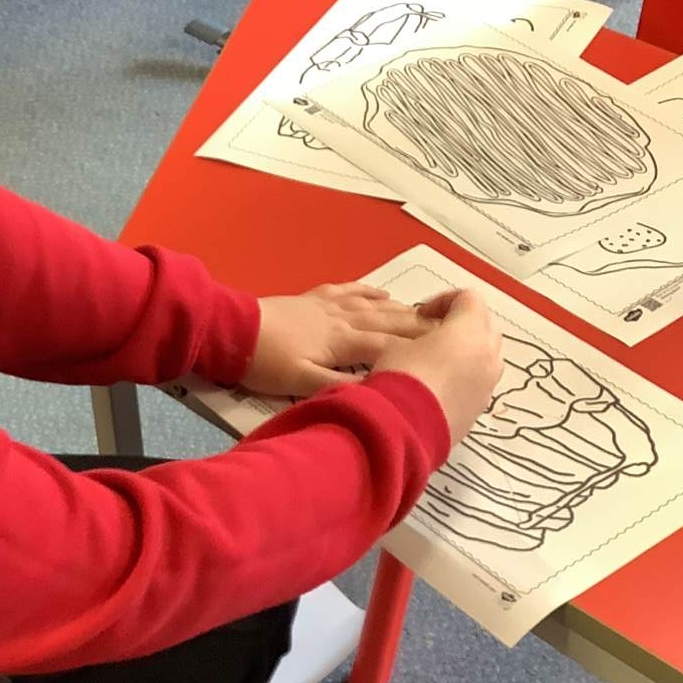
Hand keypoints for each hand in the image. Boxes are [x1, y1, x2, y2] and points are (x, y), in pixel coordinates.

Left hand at [242, 284, 433, 398]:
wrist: (232, 332)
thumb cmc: (265, 362)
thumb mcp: (301, 383)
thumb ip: (339, 387)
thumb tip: (377, 391)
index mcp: (343, 340)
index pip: (390, 344)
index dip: (419, 347)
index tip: (448, 350)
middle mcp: (342, 318)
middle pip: (388, 321)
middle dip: (420, 325)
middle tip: (450, 329)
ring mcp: (328, 306)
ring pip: (373, 305)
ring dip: (401, 308)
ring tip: (426, 313)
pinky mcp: (313, 299)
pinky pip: (349, 291)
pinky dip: (369, 291)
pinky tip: (383, 292)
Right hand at [369, 289, 503, 447]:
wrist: (402, 428)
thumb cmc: (400, 376)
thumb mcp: (396, 344)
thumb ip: (418, 335)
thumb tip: (423, 342)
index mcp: (470, 329)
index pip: (468, 298)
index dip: (443, 301)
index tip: (421, 315)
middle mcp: (488, 353)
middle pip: (485, 324)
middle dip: (462, 323)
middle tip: (434, 333)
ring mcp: (488, 383)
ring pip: (488, 355)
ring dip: (468, 351)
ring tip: (440, 360)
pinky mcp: (480, 408)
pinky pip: (480, 382)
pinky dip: (466, 377)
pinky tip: (438, 387)